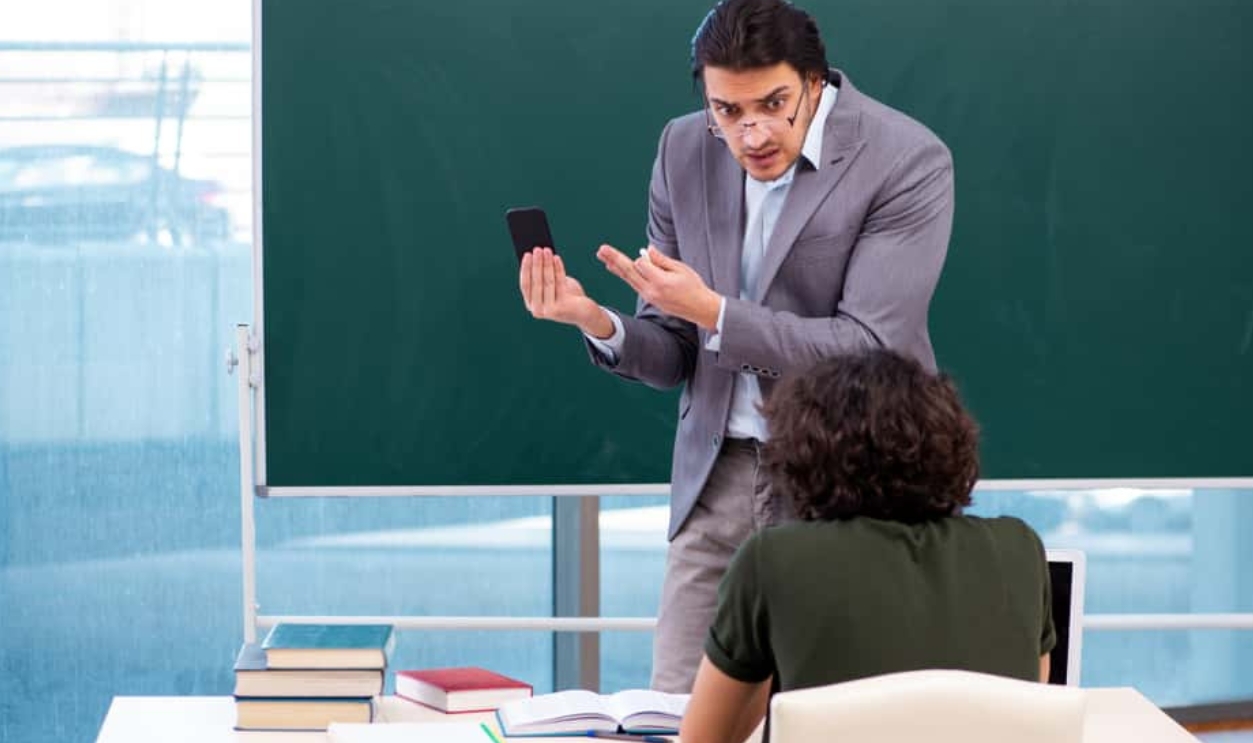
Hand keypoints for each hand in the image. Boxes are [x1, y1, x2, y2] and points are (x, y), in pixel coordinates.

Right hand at [519, 248, 613, 337]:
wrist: (584, 314)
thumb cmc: (566, 296)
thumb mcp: (552, 286)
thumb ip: (543, 275)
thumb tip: (538, 255)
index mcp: (531, 305)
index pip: (525, 285)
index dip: (526, 269)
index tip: (527, 254)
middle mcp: (538, 310)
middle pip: (536, 282)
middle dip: (536, 263)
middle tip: (537, 249)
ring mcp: (550, 310)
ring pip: (547, 282)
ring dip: (547, 264)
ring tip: (547, 250)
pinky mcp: (563, 307)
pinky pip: (559, 283)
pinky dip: (558, 269)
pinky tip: (557, 258)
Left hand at [597, 244, 721, 329]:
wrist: (699, 308)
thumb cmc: (693, 286)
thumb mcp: (681, 269)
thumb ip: (662, 260)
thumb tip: (647, 250)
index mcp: (660, 282)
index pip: (641, 264)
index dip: (645, 257)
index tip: (652, 257)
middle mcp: (651, 291)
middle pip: (629, 272)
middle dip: (615, 259)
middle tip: (601, 249)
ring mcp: (648, 296)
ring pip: (628, 278)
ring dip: (614, 266)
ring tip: (602, 255)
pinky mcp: (649, 299)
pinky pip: (633, 284)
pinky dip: (623, 274)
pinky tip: (613, 267)